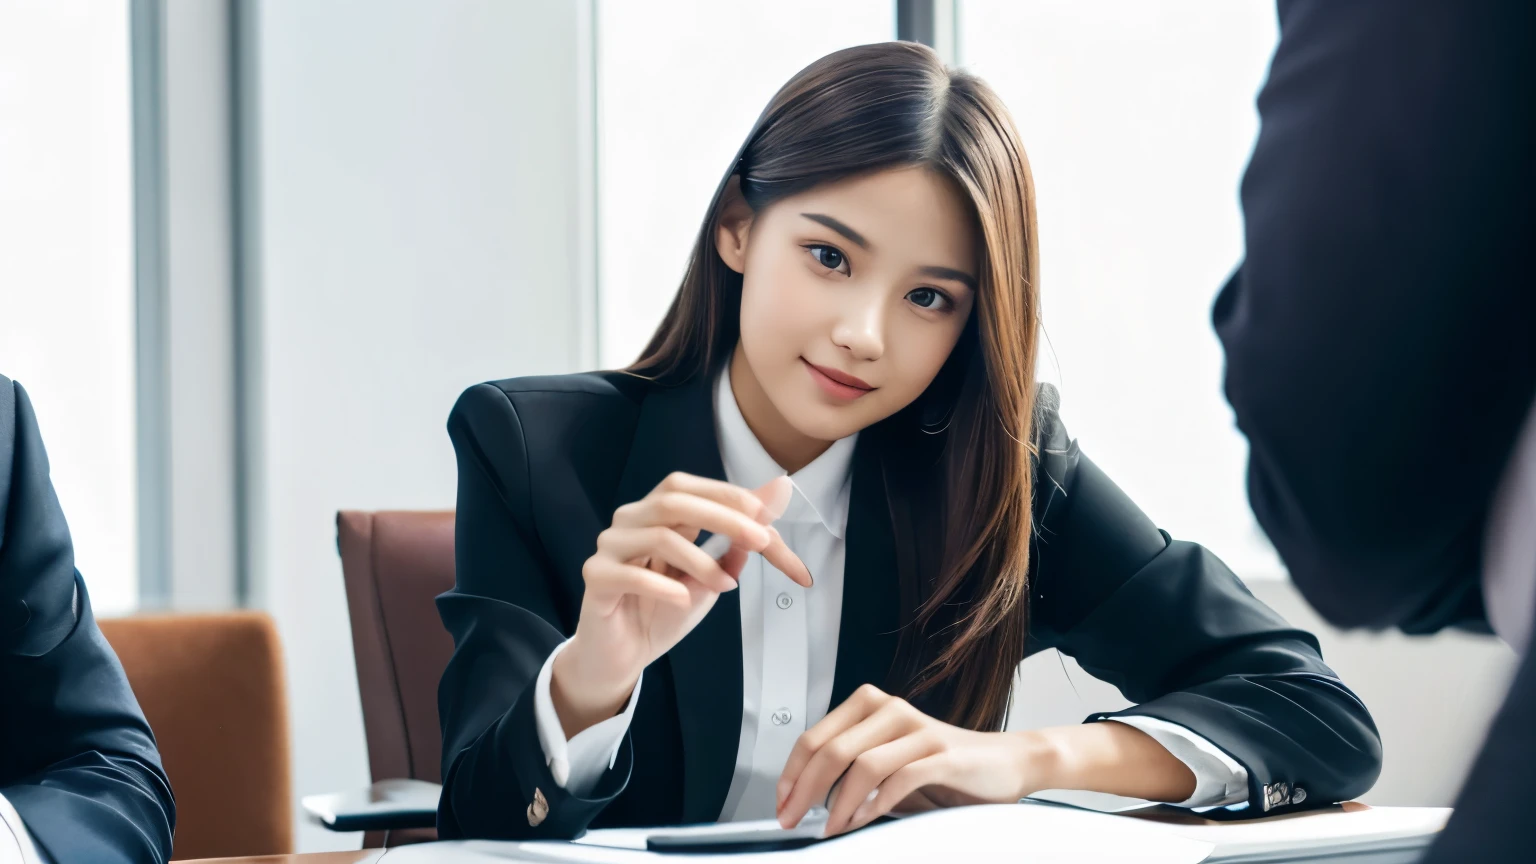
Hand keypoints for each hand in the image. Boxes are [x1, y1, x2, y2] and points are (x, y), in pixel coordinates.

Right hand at [552, 472, 809, 737]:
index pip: (691, 489)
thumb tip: (778, 494)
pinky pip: (630, 574)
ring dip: (701, 561)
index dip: (730, 497)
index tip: (769, 517)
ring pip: (659, 535)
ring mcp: (610, 547)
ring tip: (726, 586)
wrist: (623, 657)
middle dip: (725, 517)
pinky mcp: (596, 578)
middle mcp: (630, 521)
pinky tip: (683, 601)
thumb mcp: (713, 576)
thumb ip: (739, 541)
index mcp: (656, 514)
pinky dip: (664, 586)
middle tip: (761, 540)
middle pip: (674, 501)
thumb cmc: (665, 611)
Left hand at [774, 685, 1057, 835]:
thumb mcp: (888, 765)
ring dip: (837, 803)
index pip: (815, 737)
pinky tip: (861, 820)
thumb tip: (806, 798)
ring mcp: (917, 729)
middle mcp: (891, 710)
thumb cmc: (944, 767)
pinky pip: (897, 778)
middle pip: (831, 749)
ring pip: (860, 763)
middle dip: (804, 790)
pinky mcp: (942, 753)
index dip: (792, 773)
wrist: (1006, 764)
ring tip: (830, 827)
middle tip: (793, 819)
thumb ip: (851, 772)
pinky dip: (872, 804)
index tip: (781, 802)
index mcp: (871, 706)